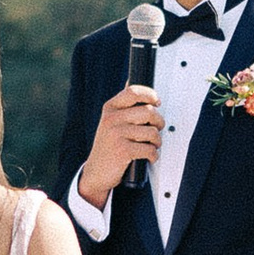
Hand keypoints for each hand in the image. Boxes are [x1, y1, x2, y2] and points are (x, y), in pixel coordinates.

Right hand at [77, 81, 166, 205]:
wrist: (95, 173)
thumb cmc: (108, 147)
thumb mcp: (110, 122)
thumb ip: (123, 106)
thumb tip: (131, 81)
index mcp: (110, 108)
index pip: (133, 92)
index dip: (150, 94)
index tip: (157, 101)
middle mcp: (112, 119)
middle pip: (149, 111)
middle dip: (158, 123)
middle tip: (156, 129)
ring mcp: (117, 134)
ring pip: (152, 132)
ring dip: (157, 142)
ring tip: (151, 145)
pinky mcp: (123, 151)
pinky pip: (150, 149)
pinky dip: (153, 155)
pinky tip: (148, 157)